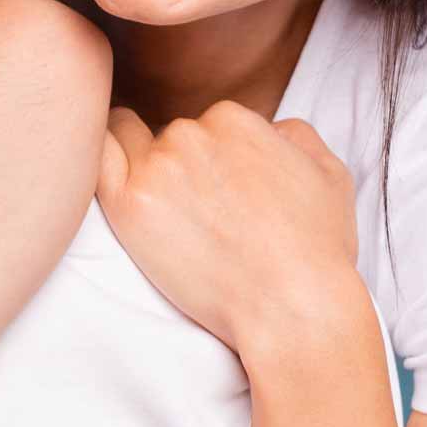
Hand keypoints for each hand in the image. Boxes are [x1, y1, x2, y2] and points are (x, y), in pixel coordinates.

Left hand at [98, 102, 360, 354]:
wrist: (292, 307)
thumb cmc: (316, 249)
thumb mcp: (330, 172)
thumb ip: (293, 134)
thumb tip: (268, 130)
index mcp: (234, 119)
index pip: (208, 125)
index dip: (214, 159)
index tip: (222, 193)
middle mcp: (191, 133)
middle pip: (169, 136)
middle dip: (180, 165)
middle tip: (198, 212)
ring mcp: (156, 167)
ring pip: (131, 145)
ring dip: (142, 167)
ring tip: (160, 209)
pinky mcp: (128, 204)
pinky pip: (96, 161)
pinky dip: (99, 161)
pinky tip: (107, 180)